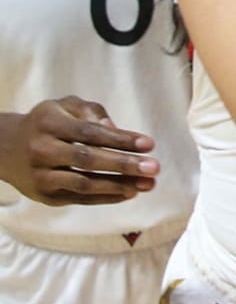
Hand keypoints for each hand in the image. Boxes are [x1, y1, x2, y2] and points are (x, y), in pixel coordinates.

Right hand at [0, 97, 158, 205]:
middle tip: (153, 167)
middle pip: (88, 160)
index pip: (91, 133)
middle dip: (124, 165)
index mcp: (50, 124)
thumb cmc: (46, 121)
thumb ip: (92, 112)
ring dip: (118, 186)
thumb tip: (115, 130)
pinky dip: (104, 197)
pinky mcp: (45, 196)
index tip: (149, 144)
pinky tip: (128, 193)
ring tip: (146, 185)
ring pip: (83, 184)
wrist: (5, 147)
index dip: (121, 139)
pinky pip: (78, 198)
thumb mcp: (65, 105)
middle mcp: (43, 151)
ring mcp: (42, 177)